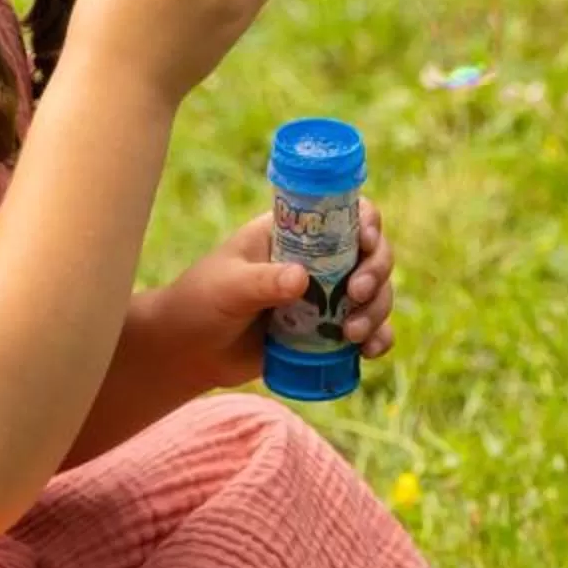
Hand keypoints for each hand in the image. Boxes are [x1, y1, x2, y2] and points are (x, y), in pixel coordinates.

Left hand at [148, 200, 399, 390]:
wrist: (189, 353)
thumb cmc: (200, 304)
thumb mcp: (227, 287)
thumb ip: (261, 282)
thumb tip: (301, 279)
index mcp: (293, 234)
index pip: (344, 214)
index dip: (367, 222)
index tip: (366, 242)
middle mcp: (317, 261)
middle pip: (371, 254)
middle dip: (376, 272)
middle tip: (358, 293)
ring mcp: (326, 297)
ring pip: (375, 293)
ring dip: (377, 310)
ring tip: (353, 335)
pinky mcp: (328, 332)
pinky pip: (367, 330)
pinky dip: (378, 337)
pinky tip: (370, 351)